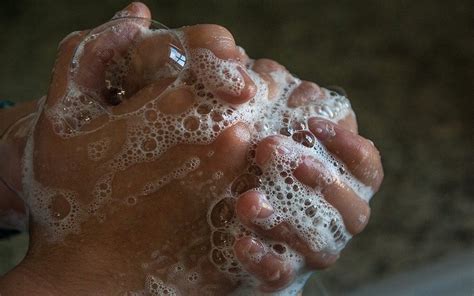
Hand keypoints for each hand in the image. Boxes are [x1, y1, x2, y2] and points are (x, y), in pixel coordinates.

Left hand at [230, 59, 382, 290]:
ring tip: (249, 200)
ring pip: (318, 243)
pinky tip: (241, 241)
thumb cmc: (256, 166)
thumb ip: (275, 104)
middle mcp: (338, 218)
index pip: (367, 166)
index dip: (349, 146)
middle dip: (315, 176)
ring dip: (285, 219)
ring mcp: (313, 249)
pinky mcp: (283, 274)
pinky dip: (264, 259)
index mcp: (345, 182)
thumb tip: (277, 76)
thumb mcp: (263, 130)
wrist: (229, 221)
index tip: (313, 122)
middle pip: (350, 205)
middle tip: (269, 149)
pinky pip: (281, 274)